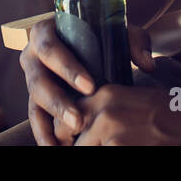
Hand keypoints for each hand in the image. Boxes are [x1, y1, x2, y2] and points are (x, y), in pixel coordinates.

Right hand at [20, 19, 155, 145]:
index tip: (90, 86)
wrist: (88, 42)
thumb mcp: (117, 33)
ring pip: (35, 103)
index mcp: (44, 33)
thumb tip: (148, 64)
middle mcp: (32, 57)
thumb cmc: (100, 36)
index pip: (50, 48)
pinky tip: (55, 147)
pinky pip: (35, 119)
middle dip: (58, 102)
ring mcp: (32, 80)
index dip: (67, 68)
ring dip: (51, 124)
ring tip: (71, 138)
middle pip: (39, 81)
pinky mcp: (36, 100)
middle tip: (78, 121)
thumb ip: (134, 42)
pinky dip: (44, 134)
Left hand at [74, 84, 180, 144]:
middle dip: (74, 147)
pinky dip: (108, 154)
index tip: (69, 142)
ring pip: (82, 150)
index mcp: (104, 95)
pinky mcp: (119, 151)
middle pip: (70, 140)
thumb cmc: (171, 112)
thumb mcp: (133, 99)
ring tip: (116, 145)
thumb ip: (105, 110)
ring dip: (93, 151)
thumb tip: (85, 127)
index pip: (66, 119)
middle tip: (76, 149)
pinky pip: (100, 155)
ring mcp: (111, 136)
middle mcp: (102, 113)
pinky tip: (127, 148)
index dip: (66, 136)